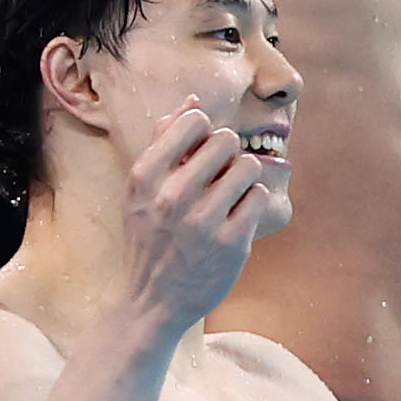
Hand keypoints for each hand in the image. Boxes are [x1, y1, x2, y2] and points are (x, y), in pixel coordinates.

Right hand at [117, 101, 280, 336]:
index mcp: (146, 176)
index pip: (195, 122)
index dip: (204, 131)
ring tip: (228, 194)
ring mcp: (203, 222)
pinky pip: (258, 198)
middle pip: (227, 140)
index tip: (200, 151)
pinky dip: (251, 202)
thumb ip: (164, 141)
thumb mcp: (141, 187)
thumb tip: (192, 102)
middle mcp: (173, 197)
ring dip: (243, 177)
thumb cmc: (148, 235)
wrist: (150, 299)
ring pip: (248, 166)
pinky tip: (235, 215)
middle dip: (228, 153)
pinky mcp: (232, 243)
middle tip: (219, 173)